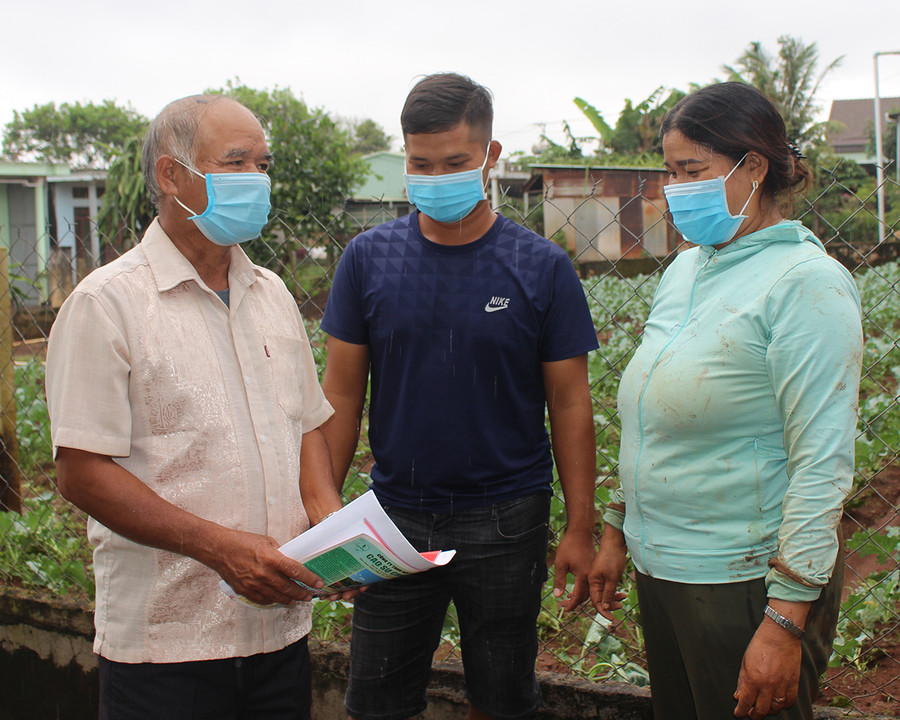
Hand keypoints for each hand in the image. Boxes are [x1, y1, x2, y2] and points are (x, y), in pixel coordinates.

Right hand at [208, 528, 324, 605]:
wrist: (219, 549)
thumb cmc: (243, 541)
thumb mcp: (267, 541)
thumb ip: (280, 553)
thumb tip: (292, 561)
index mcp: (271, 559)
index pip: (295, 571)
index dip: (309, 579)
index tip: (318, 583)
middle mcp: (264, 574)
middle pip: (288, 588)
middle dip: (302, 593)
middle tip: (310, 596)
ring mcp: (254, 584)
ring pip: (277, 597)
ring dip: (289, 600)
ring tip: (297, 601)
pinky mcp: (245, 591)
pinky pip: (263, 600)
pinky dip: (272, 601)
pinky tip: (278, 600)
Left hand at [553, 528, 594, 610]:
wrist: (580, 532)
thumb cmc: (569, 546)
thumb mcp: (560, 564)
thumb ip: (559, 580)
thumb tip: (558, 595)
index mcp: (583, 576)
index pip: (579, 596)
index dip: (572, 604)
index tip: (565, 609)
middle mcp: (590, 575)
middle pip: (586, 595)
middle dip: (576, 602)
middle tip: (566, 605)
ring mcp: (593, 571)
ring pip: (589, 589)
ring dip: (580, 596)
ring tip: (570, 598)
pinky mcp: (593, 567)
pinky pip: (590, 582)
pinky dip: (584, 588)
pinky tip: (576, 587)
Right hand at [588, 527, 626, 620]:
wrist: (614, 541)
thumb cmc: (612, 557)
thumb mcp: (612, 578)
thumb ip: (607, 593)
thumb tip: (604, 607)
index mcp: (592, 581)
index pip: (596, 601)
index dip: (603, 611)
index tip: (611, 619)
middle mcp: (593, 580)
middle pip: (599, 598)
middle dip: (609, 605)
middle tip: (620, 608)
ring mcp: (599, 576)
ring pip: (605, 592)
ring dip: (613, 598)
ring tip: (623, 600)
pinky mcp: (604, 573)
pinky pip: (608, 586)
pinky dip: (614, 591)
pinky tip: (622, 593)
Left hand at [733, 621, 801, 717]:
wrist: (780, 634)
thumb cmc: (760, 644)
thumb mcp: (745, 661)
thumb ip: (742, 680)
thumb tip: (738, 695)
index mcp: (754, 679)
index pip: (746, 702)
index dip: (741, 710)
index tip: (738, 713)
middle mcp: (768, 685)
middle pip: (761, 709)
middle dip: (754, 715)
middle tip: (750, 714)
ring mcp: (782, 685)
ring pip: (776, 708)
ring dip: (769, 711)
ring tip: (764, 709)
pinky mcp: (793, 682)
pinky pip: (789, 701)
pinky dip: (783, 705)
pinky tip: (778, 703)